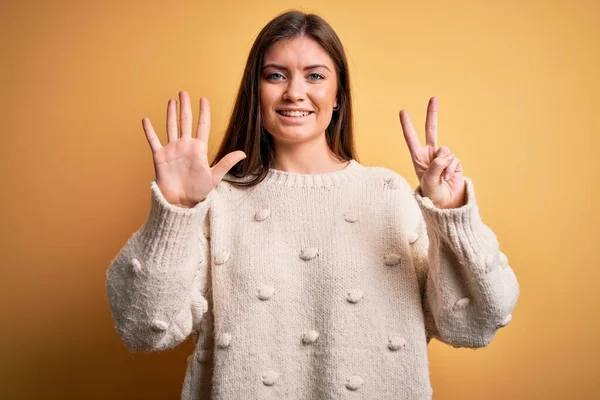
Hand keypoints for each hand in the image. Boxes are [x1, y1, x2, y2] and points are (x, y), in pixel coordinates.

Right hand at [142, 90, 245, 206]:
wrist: (181, 203)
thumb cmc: (198, 192)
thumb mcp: (214, 176)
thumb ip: (227, 162)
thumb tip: (243, 153)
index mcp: (199, 149)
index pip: (202, 126)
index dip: (203, 113)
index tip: (204, 99)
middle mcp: (185, 146)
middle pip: (185, 122)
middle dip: (185, 107)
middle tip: (184, 92)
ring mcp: (172, 150)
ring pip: (171, 127)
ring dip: (170, 114)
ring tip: (171, 101)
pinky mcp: (160, 157)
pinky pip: (153, 141)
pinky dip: (149, 131)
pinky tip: (146, 119)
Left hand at [399, 96, 465, 208]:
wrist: (447, 203)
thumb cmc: (433, 195)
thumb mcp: (429, 183)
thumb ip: (435, 167)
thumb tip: (444, 154)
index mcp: (418, 158)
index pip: (411, 139)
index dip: (407, 126)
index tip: (403, 111)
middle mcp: (430, 154)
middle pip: (431, 130)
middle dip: (432, 114)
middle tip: (434, 98)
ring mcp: (443, 156)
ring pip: (445, 150)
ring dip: (444, 165)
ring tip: (441, 177)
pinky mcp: (454, 161)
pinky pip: (453, 159)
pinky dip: (451, 169)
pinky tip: (449, 177)